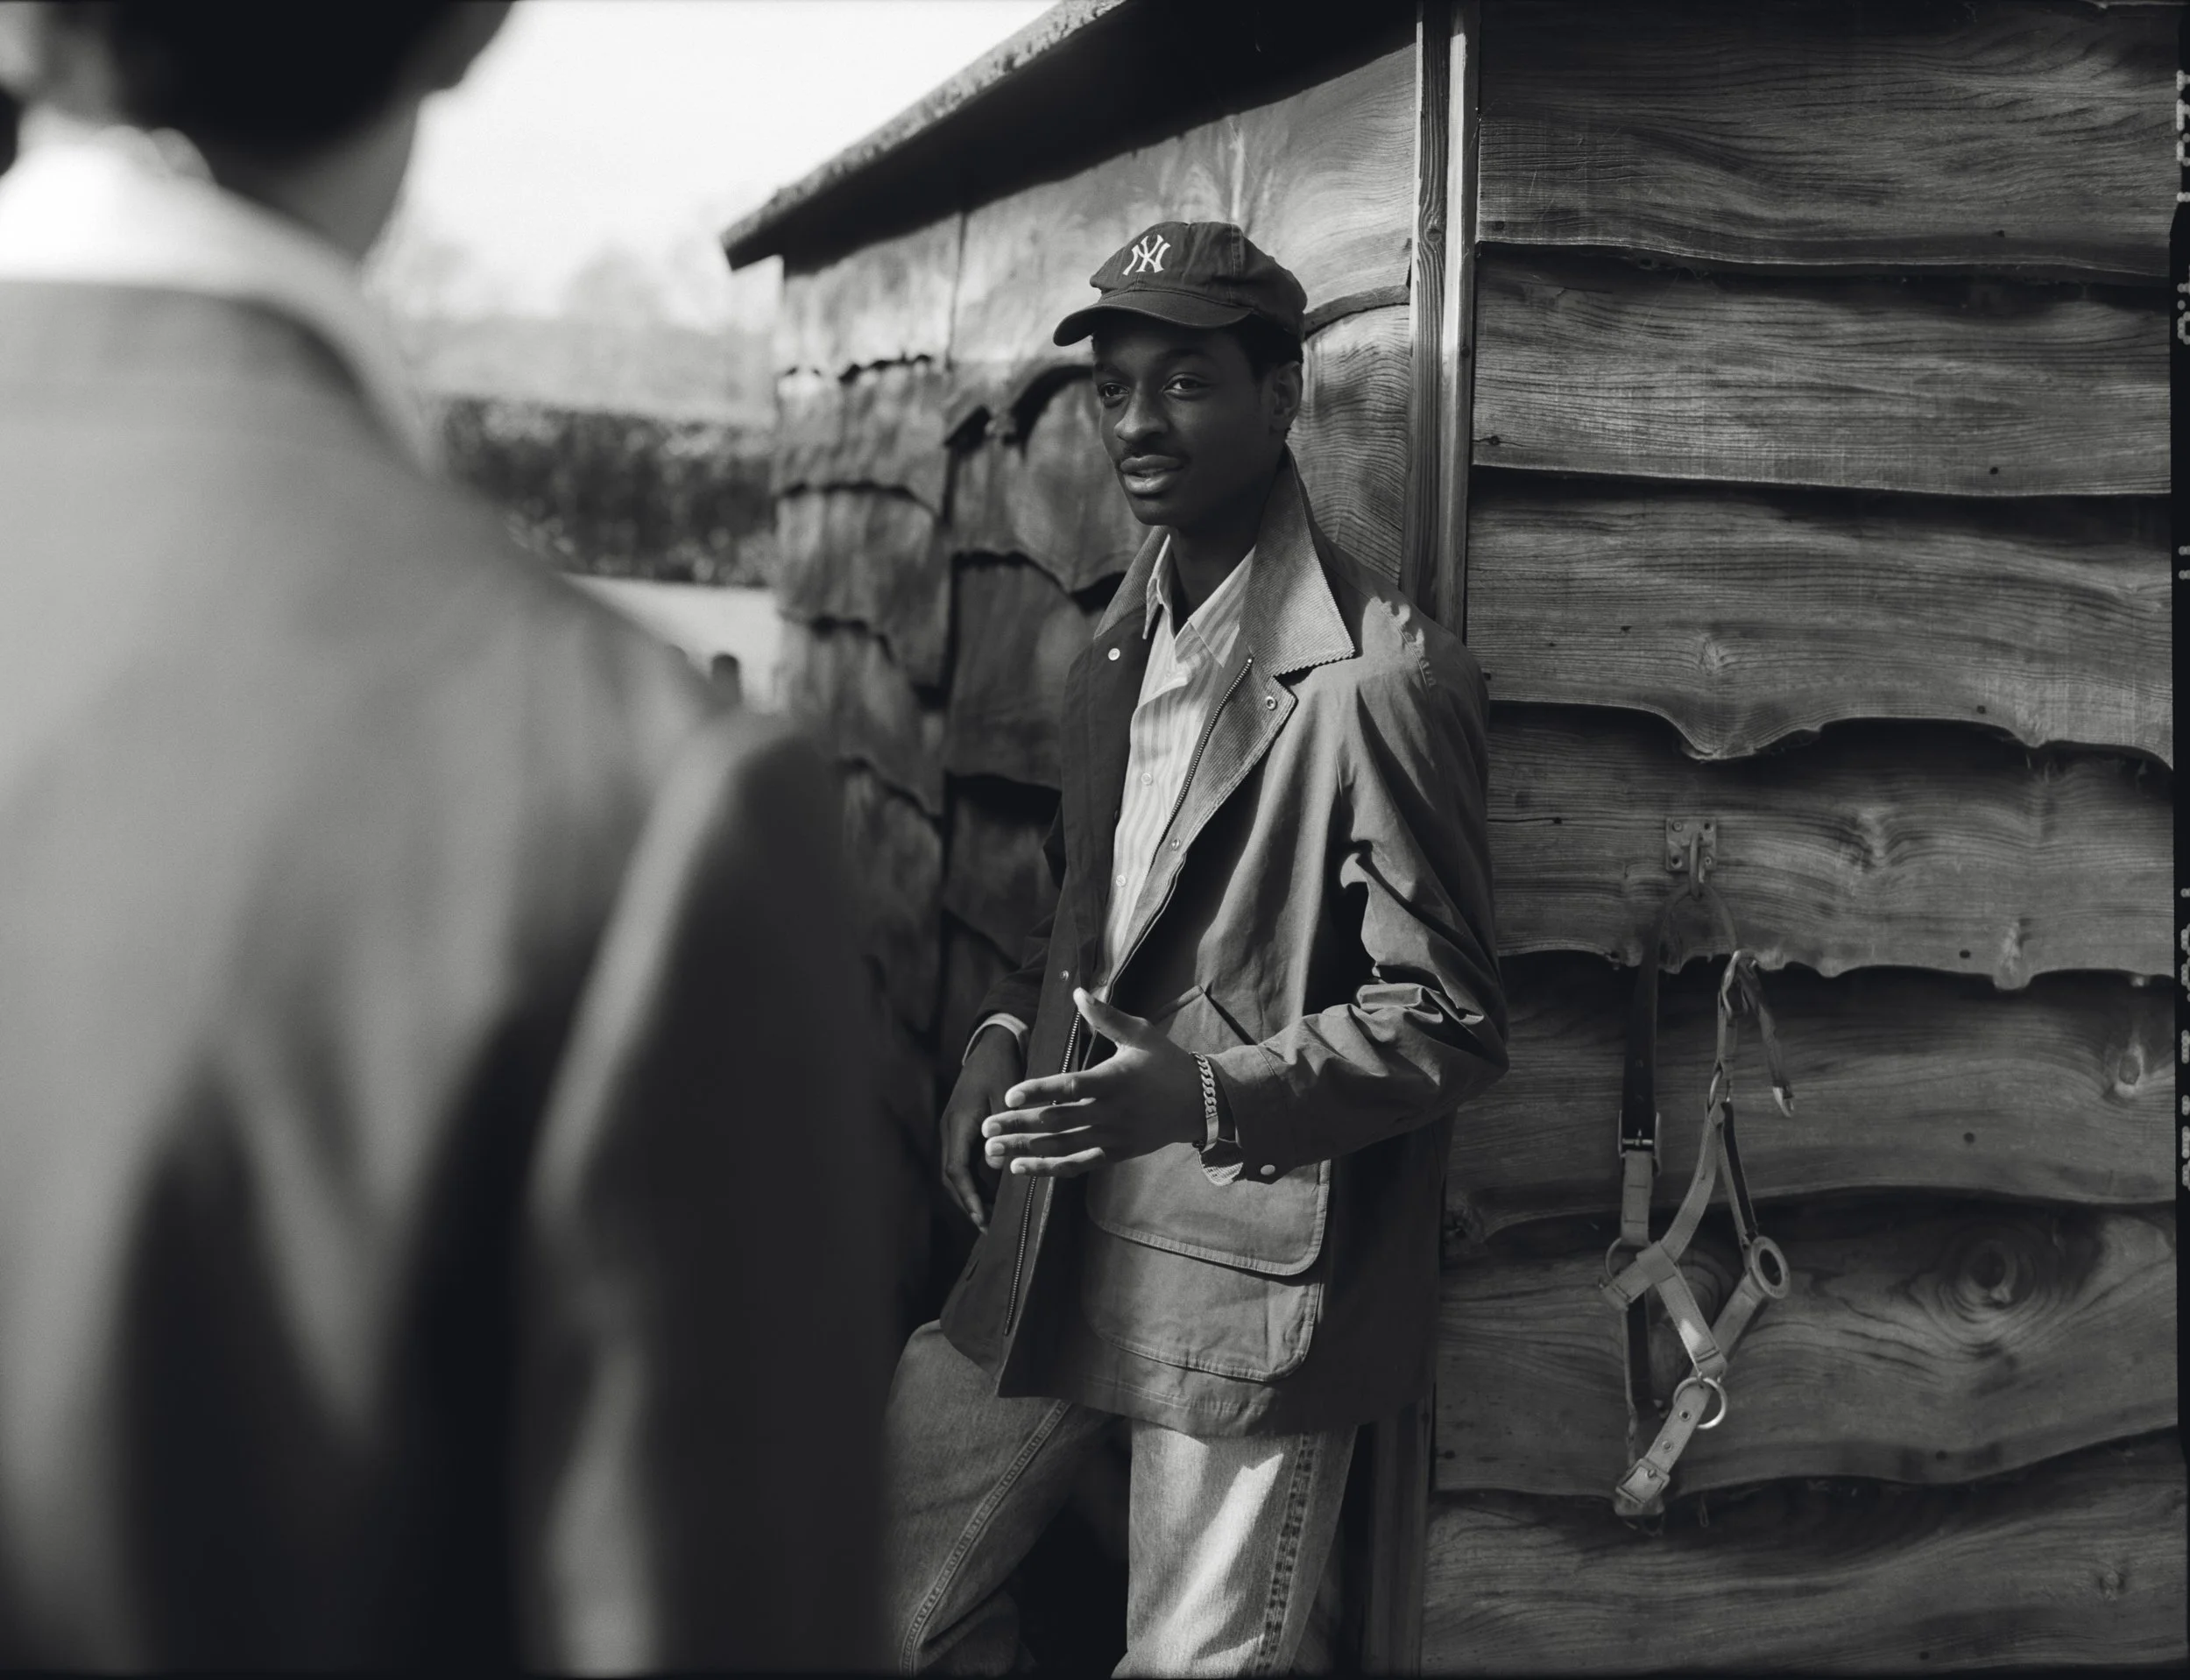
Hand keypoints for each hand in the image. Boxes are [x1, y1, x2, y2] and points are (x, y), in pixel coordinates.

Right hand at [940, 1025, 1021, 1229]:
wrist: (992, 1045)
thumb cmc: (1002, 1068)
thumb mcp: (1006, 1096)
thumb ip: (1003, 1130)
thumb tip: (996, 1167)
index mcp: (959, 1123)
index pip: (957, 1170)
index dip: (969, 1197)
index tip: (982, 1218)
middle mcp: (950, 1129)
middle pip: (951, 1176)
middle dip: (967, 1201)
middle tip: (987, 1225)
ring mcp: (952, 1129)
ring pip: (954, 1170)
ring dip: (969, 1192)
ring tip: (989, 1213)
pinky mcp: (960, 1127)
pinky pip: (961, 1160)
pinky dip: (972, 1179)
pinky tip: (989, 1189)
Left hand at [982, 989, 1202, 1178]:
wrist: (1200, 1102)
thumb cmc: (1166, 1063)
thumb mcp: (1140, 1033)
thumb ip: (1106, 1016)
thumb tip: (1078, 991)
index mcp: (1114, 1080)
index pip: (1070, 1088)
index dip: (1039, 1091)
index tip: (1010, 1094)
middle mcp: (1111, 1113)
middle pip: (1058, 1123)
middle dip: (1019, 1125)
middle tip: (987, 1127)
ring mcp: (1113, 1137)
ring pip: (1062, 1147)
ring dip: (1025, 1150)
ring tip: (993, 1151)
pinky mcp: (1115, 1154)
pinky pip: (1078, 1164)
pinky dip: (1049, 1169)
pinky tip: (1021, 1168)